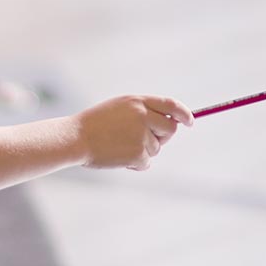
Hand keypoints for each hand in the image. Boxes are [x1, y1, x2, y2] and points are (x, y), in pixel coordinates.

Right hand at [75, 94, 192, 170]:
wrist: (75, 139)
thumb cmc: (94, 125)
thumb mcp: (119, 109)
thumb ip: (142, 111)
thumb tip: (169, 123)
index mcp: (137, 102)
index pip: (171, 105)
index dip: (184, 113)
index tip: (190, 121)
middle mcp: (142, 116)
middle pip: (170, 129)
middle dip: (163, 137)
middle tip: (147, 141)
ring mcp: (141, 135)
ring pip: (156, 148)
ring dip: (143, 151)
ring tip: (120, 147)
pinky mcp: (138, 153)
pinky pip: (147, 162)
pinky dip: (135, 164)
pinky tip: (118, 158)